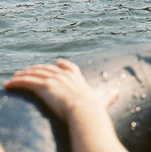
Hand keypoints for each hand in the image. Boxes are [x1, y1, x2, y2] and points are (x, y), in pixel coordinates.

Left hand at [3, 59, 117, 122]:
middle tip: (28, 70)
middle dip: (37, 68)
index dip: (62, 65)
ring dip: (23, 74)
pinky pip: (27, 81)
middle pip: (47, 68)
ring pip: (35, 73)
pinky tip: (9, 83)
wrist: (85, 109)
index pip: (68, 67)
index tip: (57, 62)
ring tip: (15, 76)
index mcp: (77, 77)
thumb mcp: (103, 98)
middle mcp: (64, 75)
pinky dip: (16, 82)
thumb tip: (118, 91)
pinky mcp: (43, 86)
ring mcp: (53, 79)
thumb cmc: (94, 106)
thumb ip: (109, 94)